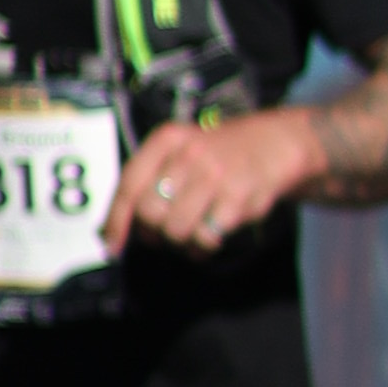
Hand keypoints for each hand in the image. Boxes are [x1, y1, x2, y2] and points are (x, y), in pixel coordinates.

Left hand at [107, 107, 318, 255]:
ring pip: (176, 230)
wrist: (275, 144)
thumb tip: (114, 230)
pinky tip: (211, 234)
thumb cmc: (218, 153)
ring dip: (180, 242)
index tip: (112, 245)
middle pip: (149, 213)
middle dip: (153, 232)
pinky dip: (204, 246)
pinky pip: (206, 238)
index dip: (116, 220)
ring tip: (191, 233)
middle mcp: (188, 155)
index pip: (129, 184)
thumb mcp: (180, 150)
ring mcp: (215, 176)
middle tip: (164, 233)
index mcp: (167, 140)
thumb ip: (147, 182)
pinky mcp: (238, 199)